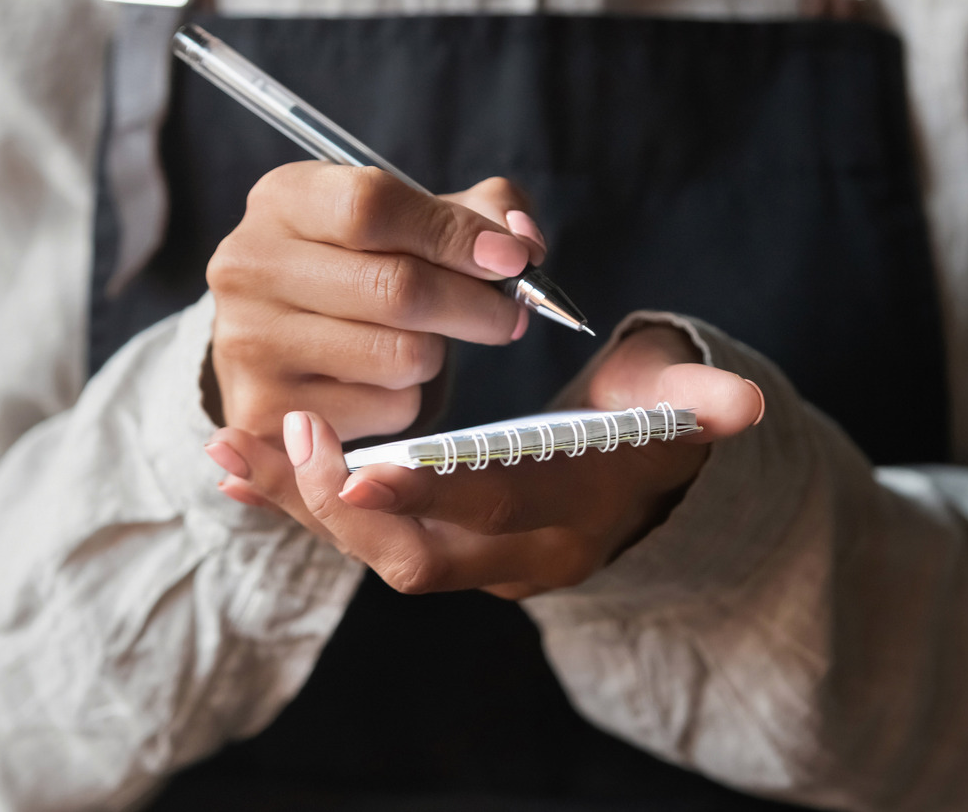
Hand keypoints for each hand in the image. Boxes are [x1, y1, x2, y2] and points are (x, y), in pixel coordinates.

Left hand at [204, 325, 764, 596]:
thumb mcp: (669, 412)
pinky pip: (350, 536)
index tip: (358, 473)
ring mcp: (463, 562)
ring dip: (292, 505)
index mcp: (566, 522)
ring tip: (222, 450)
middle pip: (411, 556)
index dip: (427, 498)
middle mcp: (509, 560)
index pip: (490, 515)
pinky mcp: (424, 544)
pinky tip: (230, 466)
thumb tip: (745, 407)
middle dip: (336, 510)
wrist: (621, 488)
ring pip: (365, 551)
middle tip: (281, 439)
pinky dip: (290, 502)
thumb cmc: (638, 432)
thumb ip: (699, 406)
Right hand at [207, 163, 546, 441]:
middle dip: (477, 306)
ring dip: (436, 355)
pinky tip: (380, 382)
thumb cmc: (358, 269)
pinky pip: (387, 411)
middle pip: (397, 288)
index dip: (456, 235)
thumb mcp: (408, 220)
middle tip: (510, 315)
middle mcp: (249, 265)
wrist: (276, 341)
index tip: (513, 260)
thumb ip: (480, 213)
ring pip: (401, 356)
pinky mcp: (265, 411)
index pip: (374, 206)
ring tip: (420, 342)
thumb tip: (523, 244)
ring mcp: (248, 342)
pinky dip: (407, 399)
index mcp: (283, 199)